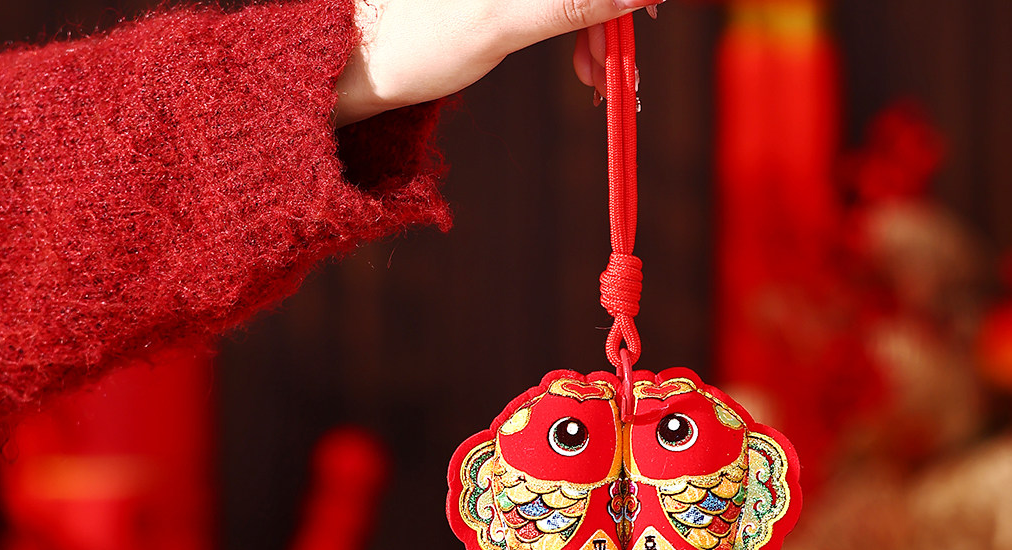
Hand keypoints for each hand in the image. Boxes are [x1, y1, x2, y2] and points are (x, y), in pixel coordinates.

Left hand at [335, 0, 658, 127]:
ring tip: (597, 80)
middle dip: (612, 15)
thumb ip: (573, 2)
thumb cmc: (417, 42)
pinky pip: (558, 2)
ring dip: (599, 30)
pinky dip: (578, 32)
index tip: (649, 16)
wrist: (362, 67)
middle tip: (620, 69)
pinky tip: (583, 67)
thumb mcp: (501, 23)